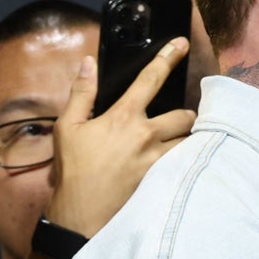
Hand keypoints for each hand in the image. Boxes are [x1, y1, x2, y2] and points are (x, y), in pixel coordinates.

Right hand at [46, 39, 195, 236]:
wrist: (80, 214)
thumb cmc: (73, 169)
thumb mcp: (67, 127)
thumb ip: (82, 93)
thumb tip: (89, 62)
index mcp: (124, 117)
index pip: (152, 79)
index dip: (168, 57)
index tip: (182, 43)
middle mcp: (148, 135)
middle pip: (185, 114)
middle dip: (185, 115)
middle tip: (176, 122)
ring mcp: (159, 159)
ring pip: (190, 140)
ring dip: (187, 139)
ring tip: (179, 144)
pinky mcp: (166, 180)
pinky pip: (187, 164)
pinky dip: (188, 161)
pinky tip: (184, 166)